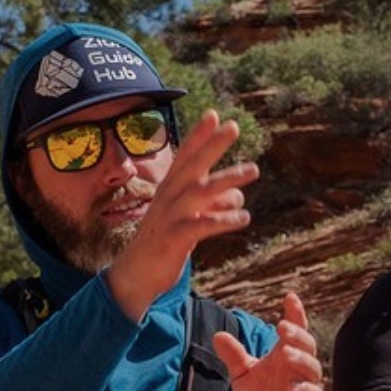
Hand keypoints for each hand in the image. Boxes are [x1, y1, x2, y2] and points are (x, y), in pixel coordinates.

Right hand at [109, 111, 258, 319]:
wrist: (137, 275)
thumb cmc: (166, 243)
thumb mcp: (191, 219)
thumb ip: (214, 204)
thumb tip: (238, 196)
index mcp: (171, 189)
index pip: (185, 156)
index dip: (199, 136)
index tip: (215, 114)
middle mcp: (169, 197)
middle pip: (192, 165)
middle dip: (212, 145)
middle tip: (233, 126)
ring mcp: (170, 217)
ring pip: (200, 191)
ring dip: (227, 179)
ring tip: (254, 170)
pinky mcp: (174, 239)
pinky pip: (201, 225)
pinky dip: (223, 220)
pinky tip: (244, 217)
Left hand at [213, 292, 324, 390]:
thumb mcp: (242, 375)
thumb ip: (234, 356)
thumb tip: (217, 335)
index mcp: (285, 354)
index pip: (295, 329)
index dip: (295, 313)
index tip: (290, 297)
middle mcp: (298, 366)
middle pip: (307, 344)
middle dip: (297, 334)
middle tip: (282, 326)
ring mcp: (306, 385)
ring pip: (312, 367)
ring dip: (301, 358)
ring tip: (285, 353)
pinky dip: (305, 389)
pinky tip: (293, 387)